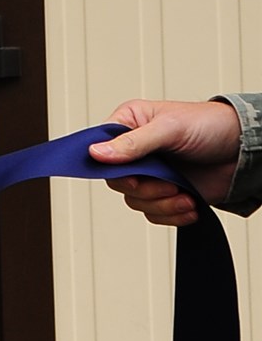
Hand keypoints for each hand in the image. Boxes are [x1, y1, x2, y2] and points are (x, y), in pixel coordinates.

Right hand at [89, 99, 242, 226]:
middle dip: (145, 189)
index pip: (100, 149)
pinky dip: (172, 215)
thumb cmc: (209, 125)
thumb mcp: (169, 128)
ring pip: (136, 201)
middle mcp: (136, 152)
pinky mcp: (168, 194)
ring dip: (161, 204)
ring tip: (184, 194)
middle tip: (167, 184)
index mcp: (129, 126)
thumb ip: (132, 142)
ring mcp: (152, 174)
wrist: (245, 149)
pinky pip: (155, 214)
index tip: (132, 177)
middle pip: (118, 181)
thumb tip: (96, 153)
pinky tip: (190, 204)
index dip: (110, 167)